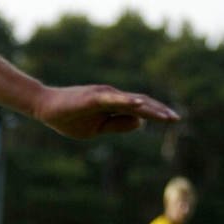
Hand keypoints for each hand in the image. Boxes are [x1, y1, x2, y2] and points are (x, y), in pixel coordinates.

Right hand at [36, 85, 178, 138]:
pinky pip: (113, 100)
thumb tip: (141, 123)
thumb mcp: (97, 128)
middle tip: (177, 119)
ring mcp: (103, 95)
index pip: (141, 108)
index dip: (157, 113)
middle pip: (141, 103)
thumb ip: (118, 124)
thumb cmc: (69, 117)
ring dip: (149, 108)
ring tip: (165, 115)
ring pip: (131, 101)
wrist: (46, 107)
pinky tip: (139, 105)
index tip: (174, 120)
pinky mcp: (93, 98)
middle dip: (160, 111)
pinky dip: (127, 102)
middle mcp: (112, 96)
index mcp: (113, 104)